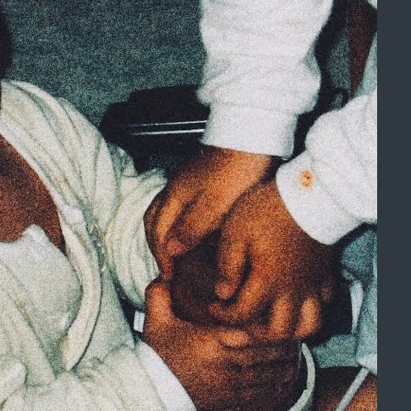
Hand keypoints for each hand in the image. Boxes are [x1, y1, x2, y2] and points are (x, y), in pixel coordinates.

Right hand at [143, 281, 298, 410]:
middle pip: (265, 356)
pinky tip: (280, 381)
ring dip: (282, 368)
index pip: (252, 335)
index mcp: (212, 342)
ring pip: (266, 377)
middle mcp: (225, 365)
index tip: (278, 322)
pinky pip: (259, 396)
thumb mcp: (155, 322)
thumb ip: (159, 295)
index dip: (270, 330)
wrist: (151, 391)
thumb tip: (164, 274)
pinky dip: (273, 388)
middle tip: (294, 339)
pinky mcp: (228, 403)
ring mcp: (228, 386)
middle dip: (283, 349)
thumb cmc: (156, 355)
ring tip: (292, 359)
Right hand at [145, 148, 275, 279]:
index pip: (157, 232)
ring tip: (178, 253)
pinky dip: (181, 222)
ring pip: (167, 212)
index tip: (170, 277)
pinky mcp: (204, 178)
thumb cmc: (239, 167)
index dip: (162, 257)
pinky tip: (198, 230)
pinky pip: (182, 206)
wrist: (255, 133)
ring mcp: (189, 181)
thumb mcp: (216, 203)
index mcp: (175, 195)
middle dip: (157, 246)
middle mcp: (176, 188)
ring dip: (167, 233)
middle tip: (168, 267)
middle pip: (155, 221)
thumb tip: (170, 250)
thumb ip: (192, 227)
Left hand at [208, 180, 336, 343]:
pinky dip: (310, 308)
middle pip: (278, 333)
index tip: (214, 306)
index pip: (242, 316)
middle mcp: (292, 290)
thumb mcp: (235, 232)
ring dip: (289, 330)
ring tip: (270, 318)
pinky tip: (295, 298)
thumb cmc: (268, 209)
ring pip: (308, 326)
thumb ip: (227, 266)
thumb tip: (221, 293)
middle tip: (243, 319)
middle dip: (256, 334)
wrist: (312, 192)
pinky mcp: (325, 274)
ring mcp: (313, 284)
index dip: (223, 316)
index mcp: (267, 281)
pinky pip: (324, 303)